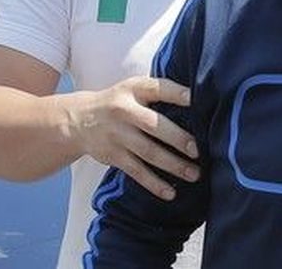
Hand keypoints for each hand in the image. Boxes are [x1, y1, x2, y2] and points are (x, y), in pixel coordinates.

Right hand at [65, 76, 198, 199]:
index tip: (197, 100)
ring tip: (195, 174)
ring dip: (173, 165)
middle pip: (154, 125)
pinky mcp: (112, 156)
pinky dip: (154, 184)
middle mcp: (124, 111)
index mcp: (134, 89)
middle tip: (199, 150)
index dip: (178, 94)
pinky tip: (170, 193)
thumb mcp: (135, 89)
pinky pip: (136, 171)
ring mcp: (117, 135)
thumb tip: (202, 102)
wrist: (79, 119)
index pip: (159, 89)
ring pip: (148, 152)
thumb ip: (161, 93)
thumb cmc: (121, 102)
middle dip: (178, 138)